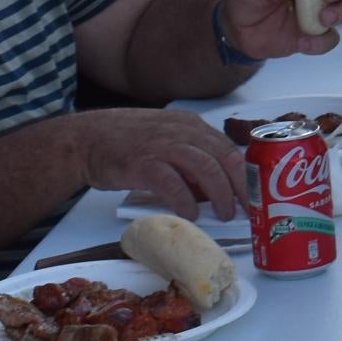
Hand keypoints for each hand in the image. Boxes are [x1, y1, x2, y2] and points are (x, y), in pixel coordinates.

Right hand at [71, 106, 243, 215]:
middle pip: (224, 158)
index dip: (246, 175)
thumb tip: (216, 191)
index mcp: (191, 125)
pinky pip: (172, 183)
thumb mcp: (167, 141)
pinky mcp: (143, 163)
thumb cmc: (127, 143)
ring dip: (220, 194)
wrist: (86, 139)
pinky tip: (191, 214)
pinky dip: (186, 200)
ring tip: (225, 215)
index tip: (255, 197)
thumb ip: (191, 159)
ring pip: (205, 168)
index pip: (229, 149)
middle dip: (241, 187)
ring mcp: (162, 146)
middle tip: (247, 210)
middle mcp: (181, 131)